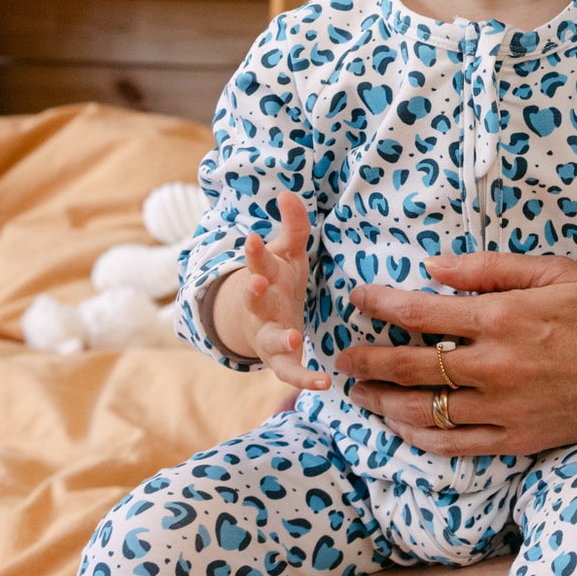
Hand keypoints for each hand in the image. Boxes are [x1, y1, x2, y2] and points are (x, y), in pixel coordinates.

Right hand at [209, 189, 334, 388]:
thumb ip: (293, 225)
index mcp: (265, 276)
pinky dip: (304, 379)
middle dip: (253, 290)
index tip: (253, 239)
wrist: (262, 321)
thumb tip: (288, 193)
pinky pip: (290, 371)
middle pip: (254, 299)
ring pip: (270, 338)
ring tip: (294, 336)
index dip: (254, 252)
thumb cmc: (280, 280)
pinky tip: (324, 382)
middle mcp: (261, 306)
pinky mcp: (281, 359)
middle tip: (254, 282)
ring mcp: (268, 334)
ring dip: (279, 337)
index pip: (257, 261)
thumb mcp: (288, 252)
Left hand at [340, 251, 576, 461]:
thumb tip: (435, 267)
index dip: (381, 305)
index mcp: (503, 318)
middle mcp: (496, 367)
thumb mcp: (557, 271)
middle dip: (366, 361)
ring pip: (424, 412)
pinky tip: (403, 428)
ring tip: (360, 395)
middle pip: (409, 368)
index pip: (421, 312)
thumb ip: (491, 267)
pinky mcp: (520, 439)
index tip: (357, 299)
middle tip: (340, 358)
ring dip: (383, 403)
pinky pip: (457, 445)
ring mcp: (506, 409)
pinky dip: (422, 437)